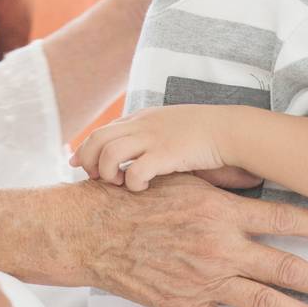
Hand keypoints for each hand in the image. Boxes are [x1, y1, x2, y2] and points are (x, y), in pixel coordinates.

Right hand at [0, 180, 307, 306]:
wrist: (91, 230)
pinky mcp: (185, 306)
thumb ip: (223, 180)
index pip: (280, 218)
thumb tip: (256, 174)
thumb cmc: (135, 197)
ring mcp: (204, 281)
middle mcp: (220, 248)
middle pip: (284, 268)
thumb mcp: (182, 177)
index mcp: (221, 212)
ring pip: (263, 303)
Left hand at [72, 105, 252, 191]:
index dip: (85, 148)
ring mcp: (153, 138)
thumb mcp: (170, 129)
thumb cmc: (204, 135)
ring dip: (107, 172)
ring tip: (119, 183)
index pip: (101, 130)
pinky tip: (140, 188)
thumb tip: (134, 158)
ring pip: (108, 153)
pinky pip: (134, 171)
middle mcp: (142, 125)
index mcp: (141, 118)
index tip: (75, 163)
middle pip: (96, 139)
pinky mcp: (166, 154)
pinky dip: (131, 183)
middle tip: (95, 179)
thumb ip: (149, 138)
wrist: (231, 130)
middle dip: (88, 161)